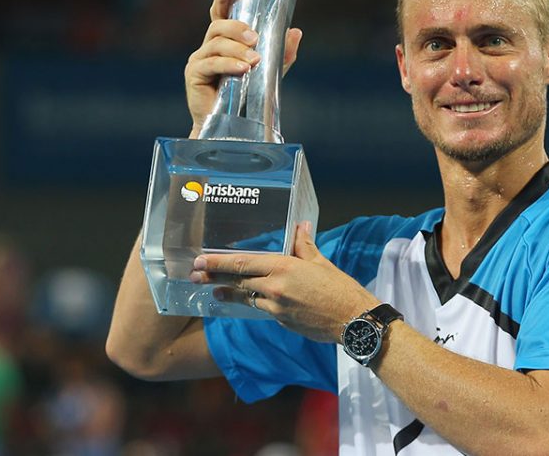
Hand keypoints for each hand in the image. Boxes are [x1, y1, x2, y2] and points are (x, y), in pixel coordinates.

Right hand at [184, 0, 303, 136]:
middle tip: (256, 39)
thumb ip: (281, 54)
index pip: (220, 13)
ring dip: (237, 50)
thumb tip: (295, 32)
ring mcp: (198, 60)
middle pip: (218, 25)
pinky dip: (228, 64)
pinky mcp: (194, 75)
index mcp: (223, 42)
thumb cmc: (245, 99)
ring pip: (216, 43)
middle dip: (238, 27)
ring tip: (254, 62)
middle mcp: (208, 47)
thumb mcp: (268, 74)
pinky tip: (242, 70)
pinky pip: (211, 63)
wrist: (230, 129)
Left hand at [188, 223, 378, 341]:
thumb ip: (303, 245)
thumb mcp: (320, 263)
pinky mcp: (282, 322)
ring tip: (214, 292)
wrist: (353, 320)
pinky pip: (263, 309)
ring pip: (247, 297)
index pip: (243, 263)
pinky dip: (254, 303)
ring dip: (229, 293)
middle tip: (195, 276)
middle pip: (238, 281)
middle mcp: (275, 288)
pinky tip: (247, 301)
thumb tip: (299, 227)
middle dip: (215, 278)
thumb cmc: (340, 289)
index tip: (200, 262)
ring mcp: (277, 308)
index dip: (218, 263)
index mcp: (284, 268)